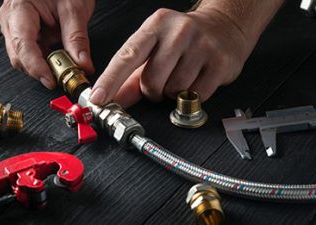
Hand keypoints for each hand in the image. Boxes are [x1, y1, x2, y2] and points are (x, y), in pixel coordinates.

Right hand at [0, 0, 94, 88]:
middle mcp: (12, 19)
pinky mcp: (26, 32)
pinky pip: (33, 52)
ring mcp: (17, 26)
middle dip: (41, 70)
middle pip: (20, 56)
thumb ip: (77, 38)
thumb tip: (82, 64)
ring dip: (45, 66)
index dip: (36, 67)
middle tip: (64, 77)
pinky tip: (60, 60)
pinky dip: (47, 60)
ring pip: (25, 57)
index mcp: (19, 8)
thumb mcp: (74, 8)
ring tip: (66, 68)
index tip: (51, 80)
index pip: (23, 45)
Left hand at [90, 8, 255, 106]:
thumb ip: (132, 76)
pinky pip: (197, 96)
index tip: (99, 98)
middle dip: (152, 90)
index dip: (111, 80)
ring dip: (174, 93)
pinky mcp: (220, 62)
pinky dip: (192, 97)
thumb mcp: (154, 49)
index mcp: (155, 26)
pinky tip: (197, 80)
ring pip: (174, 91)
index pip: (128, 56)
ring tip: (182, 76)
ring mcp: (202, 46)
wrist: (224, 25)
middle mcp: (178, 32)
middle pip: (151, 81)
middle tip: (163, 80)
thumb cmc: (184, 39)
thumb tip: (114, 99)